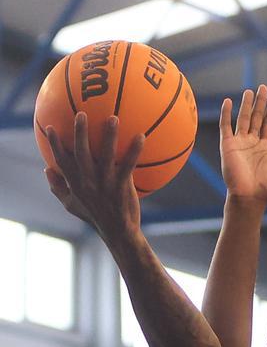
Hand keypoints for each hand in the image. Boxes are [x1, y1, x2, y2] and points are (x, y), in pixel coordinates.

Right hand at [44, 113, 142, 245]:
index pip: (61, 160)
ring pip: (106, 155)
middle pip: (81, 152)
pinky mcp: (121, 186)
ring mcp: (105, 183)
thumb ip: (58, 188)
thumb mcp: (71, 205)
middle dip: (79, 132)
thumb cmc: (94, 217)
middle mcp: (88, 181)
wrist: (118, 232)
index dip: (54, 144)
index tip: (50, 127)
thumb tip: (46, 170)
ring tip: (113, 118)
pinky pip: (128, 165)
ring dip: (109, 135)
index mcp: (75, 183)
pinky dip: (135, 150)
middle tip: (81, 114)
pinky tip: (141, 136)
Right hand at [221, 85, 266, 202]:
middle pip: (256, 118)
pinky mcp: (228, 146)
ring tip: (250, 91)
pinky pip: (226, 126)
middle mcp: (252, 143)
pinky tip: (229, 102)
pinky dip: (226, 114)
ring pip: (243, 119)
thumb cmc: (264, 190)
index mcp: (264, 149)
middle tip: (263, 87)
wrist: (248, 198)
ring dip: (246, 105)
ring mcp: (239, 143)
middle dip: (260, 103)